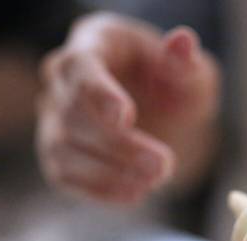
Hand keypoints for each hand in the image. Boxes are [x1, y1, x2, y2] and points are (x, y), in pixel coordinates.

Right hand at [36, 12, 219, 203]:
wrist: (168, 121)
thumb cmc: (175, 87)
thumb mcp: (192, 72)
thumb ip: (186, 62)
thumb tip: (183, 41)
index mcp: (94, 41)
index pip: (80, 65)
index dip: (99, 93)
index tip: (126, 118)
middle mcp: (63, 78)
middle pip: (73, 113)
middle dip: (119, 144)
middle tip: (163, 165)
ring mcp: (55, 117)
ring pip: (63, 148)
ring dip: (109, 172)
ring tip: (155, 181)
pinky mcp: (58, 154)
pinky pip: (65, 176)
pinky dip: (99, 190)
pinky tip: (135, 193)